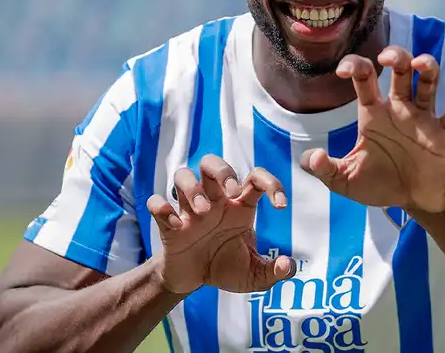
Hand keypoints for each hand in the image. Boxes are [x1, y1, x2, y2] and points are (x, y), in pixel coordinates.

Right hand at [145, 155, 295, 294]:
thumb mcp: (253, 275)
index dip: (272, 184)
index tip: (281, 206)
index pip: (255, 178)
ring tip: (203, 211)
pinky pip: (157, 203)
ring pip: (183, 175)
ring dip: (193, 188)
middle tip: (232, 192)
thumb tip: (287, 266)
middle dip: (223, 170)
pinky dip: (163, 208)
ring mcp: (189, 209)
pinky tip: (177, 226)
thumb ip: (273, 272)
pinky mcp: (167, 223)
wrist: (192, 281)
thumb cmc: (225, 267)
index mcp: (239, 205)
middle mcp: (214, 200)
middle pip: (212, 163)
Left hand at [301, 46, 444, 213]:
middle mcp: (399, 108)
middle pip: (400, 69)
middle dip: (396, 55)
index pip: (364, 78)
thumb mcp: (346, 181)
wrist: (415, 202)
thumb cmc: (380, 184)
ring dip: (427, 67)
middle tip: (387, 58)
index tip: (344, 71)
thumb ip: (325, 170)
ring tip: (420, 65)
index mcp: (373, 113)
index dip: (355, 65)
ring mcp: (423, 118)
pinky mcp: (443, 134)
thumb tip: (308, 158)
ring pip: (428, 82)